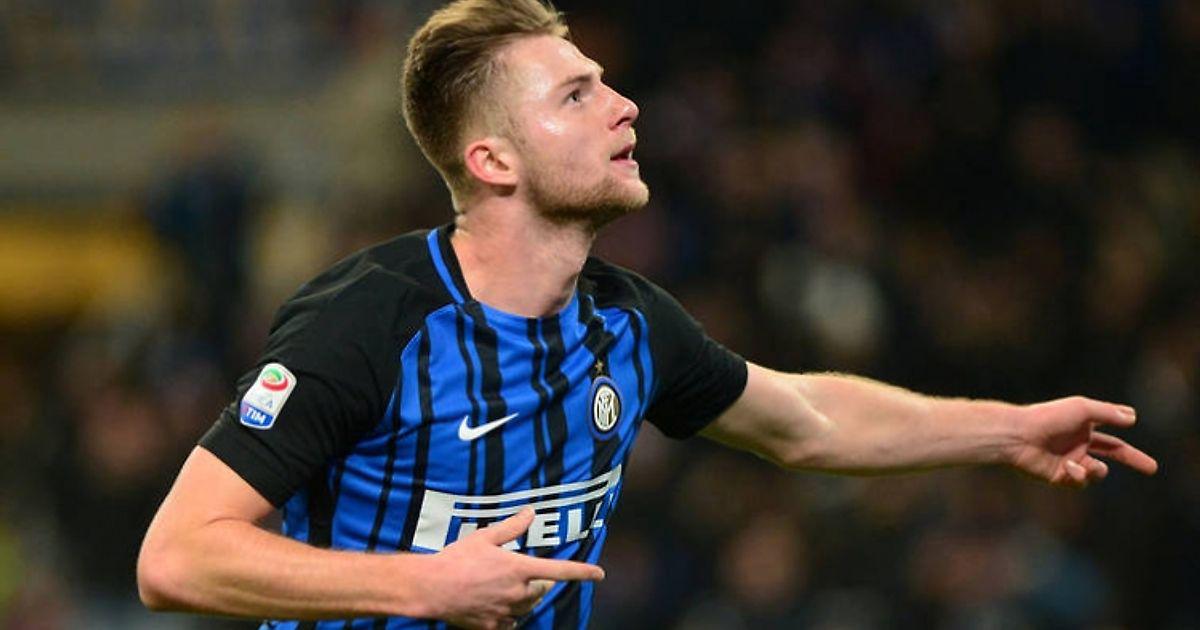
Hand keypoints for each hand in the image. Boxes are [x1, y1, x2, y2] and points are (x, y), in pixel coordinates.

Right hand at [416, 508, 602, 628]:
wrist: (431, 588)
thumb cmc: (456, 560)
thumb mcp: (485, 537)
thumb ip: (512, 527)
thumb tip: (530, 512)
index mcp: (519, 569)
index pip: (560, 570)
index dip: (583, 572)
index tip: (600, 574)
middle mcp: (517, 593)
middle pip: (542, 591)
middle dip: (540, 583)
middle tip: (523, 574)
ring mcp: (506, 612)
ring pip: (528, 608)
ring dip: (526, 599)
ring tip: (507, 588)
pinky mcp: (492, 626)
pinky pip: (511, 623)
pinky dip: (510, 616)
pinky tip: (499, 606)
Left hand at [1009, 396, 1157, 487]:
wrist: (1018, 436)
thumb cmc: (1048, 417)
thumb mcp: (1082, 410)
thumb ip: (1108, 413)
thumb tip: (1133, 417)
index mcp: (1083, 424)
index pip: (1111, 426)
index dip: (1123, 425)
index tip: (1133, 421)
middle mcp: (1078, 442)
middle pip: (1113, 452)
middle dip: (1134, 459)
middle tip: (1152, 468)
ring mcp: (1070, 459)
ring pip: (1098, 472)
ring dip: (1097, 471)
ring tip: (1085, 466)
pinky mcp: (1059, 476)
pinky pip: (1080, 482)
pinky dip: (1080, 476)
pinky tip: (1070, 468)